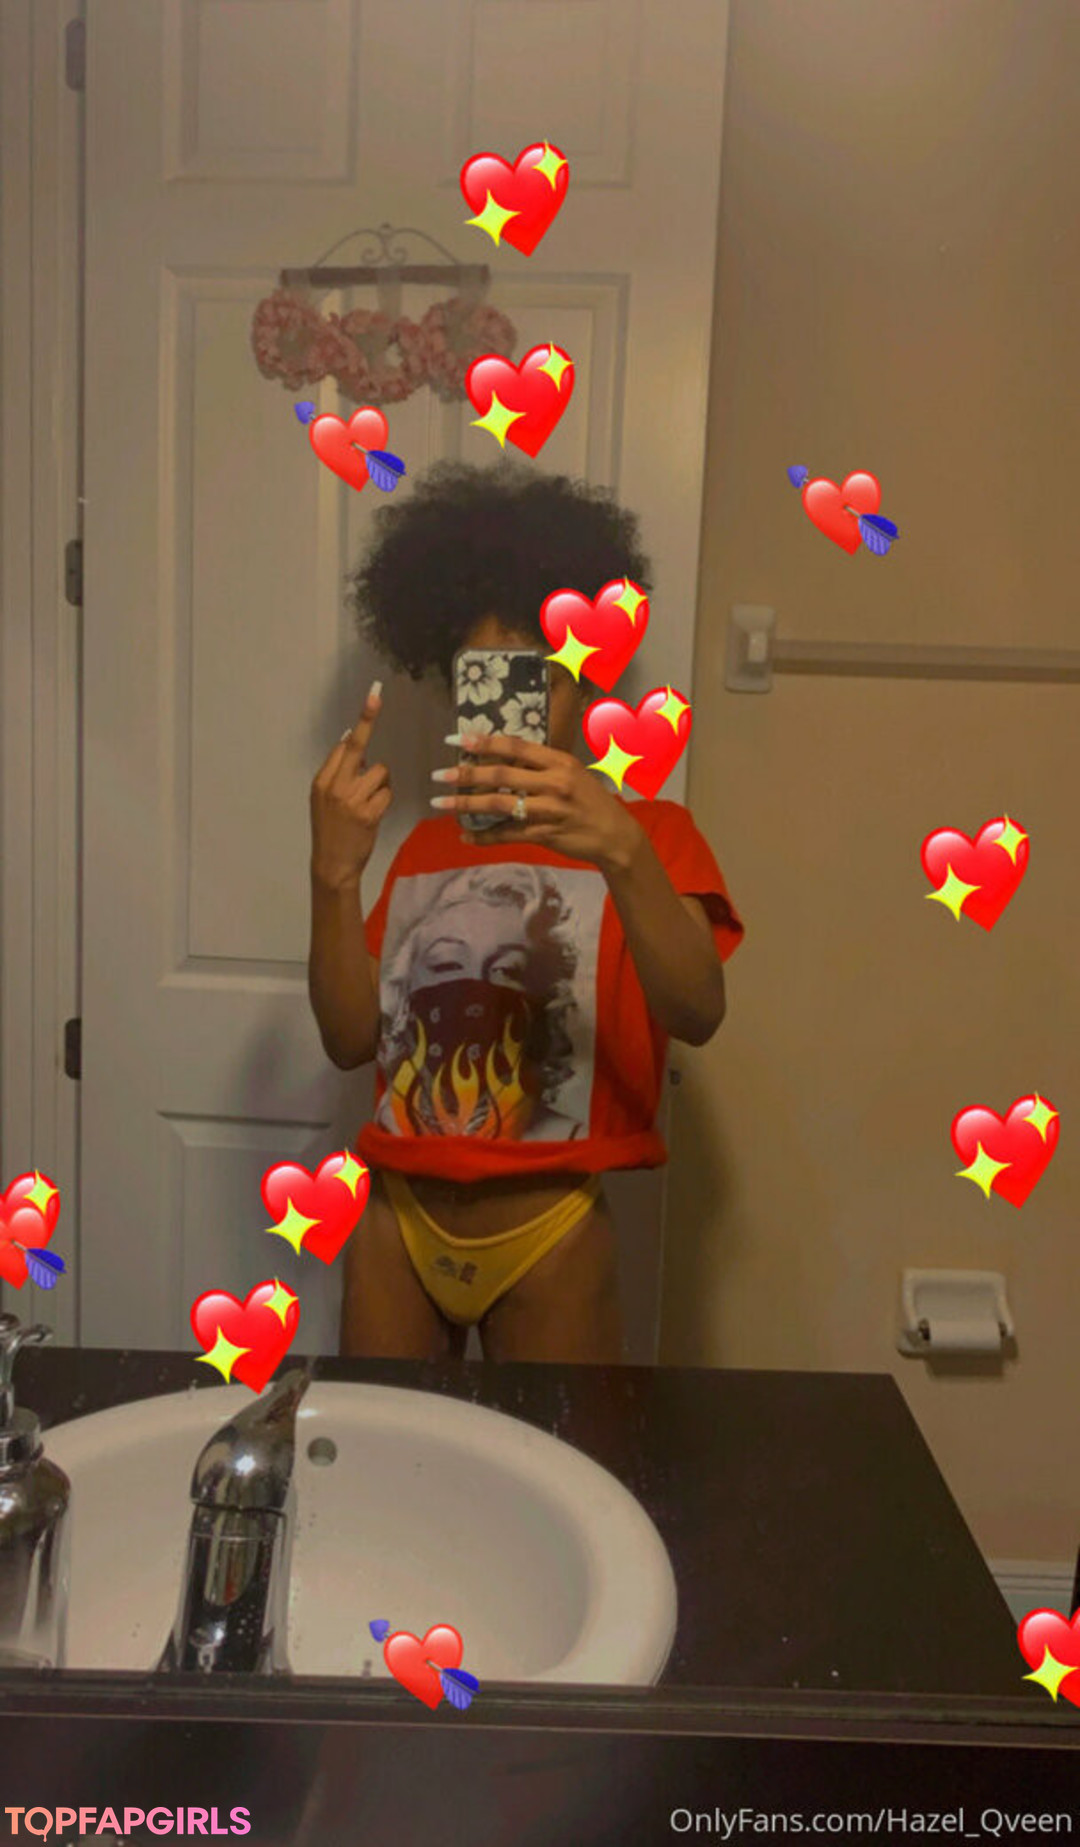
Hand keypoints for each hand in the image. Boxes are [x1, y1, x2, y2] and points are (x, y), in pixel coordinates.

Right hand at [310, 684, 391, 889]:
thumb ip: (338, 772)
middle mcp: (334, 786)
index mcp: (321, 781)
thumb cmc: (332, 830)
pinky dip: (385, 800)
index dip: (360, 724)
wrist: (332, 864)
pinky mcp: (368, 813)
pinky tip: (374, 813)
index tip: (373, 697)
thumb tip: (352, 739)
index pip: (343, 746)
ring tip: (369, 802)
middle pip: (357, 747)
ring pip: (380, 772)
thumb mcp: (325, 799)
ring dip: (381, 784)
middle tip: (376, 695)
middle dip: (368, 720)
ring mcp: (351, 799)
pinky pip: (387, 793)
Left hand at [432, 732, 641, 871]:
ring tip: (441, 803)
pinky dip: (484, 836)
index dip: (484, 742)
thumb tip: (501, 758)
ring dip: (466, 804)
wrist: (615, 834)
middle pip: (502, 775)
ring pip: (499, 805)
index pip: (516, 747)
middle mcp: (554, 783)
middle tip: (439, 774)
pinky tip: (466, 836)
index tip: (456, 740)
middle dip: (466, 774)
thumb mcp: (571, 773)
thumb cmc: (590, 800)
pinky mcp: (545, 834)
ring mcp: (549, 810)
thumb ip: (540, 766)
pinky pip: (508, 834)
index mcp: (559, 761)